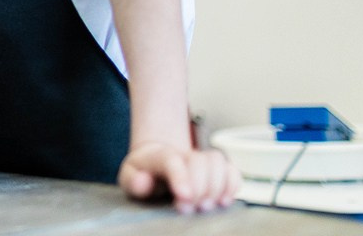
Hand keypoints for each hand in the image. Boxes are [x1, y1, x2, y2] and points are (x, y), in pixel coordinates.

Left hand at [118, 142, 241, 213]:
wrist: (156, 162)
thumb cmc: (143, 174)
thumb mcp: (130, 177)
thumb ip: (132, 181)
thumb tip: (143, 182)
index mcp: (158, 155)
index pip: (171, 160)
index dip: (180, 177)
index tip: (184, 198)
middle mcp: (183, 154)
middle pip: (199, 161)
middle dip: (199, 187)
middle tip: (189, 208)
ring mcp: (201, 160)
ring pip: (217, 162)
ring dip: (216, 187)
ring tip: (206, 206)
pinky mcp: (217, 170)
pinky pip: (232, 171)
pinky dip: (232, 186)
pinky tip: (223, 201)